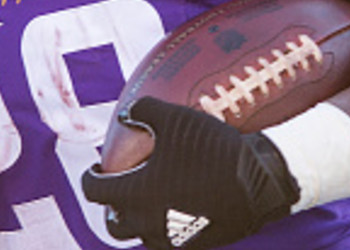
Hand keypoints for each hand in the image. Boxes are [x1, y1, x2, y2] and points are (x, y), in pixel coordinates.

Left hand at [81, 98, 298, 249]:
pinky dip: (164, 225)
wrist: (259, 184)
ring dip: (138, 219)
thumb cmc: (212, 150)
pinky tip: (176, 204)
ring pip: (143, 235)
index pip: (95, 191)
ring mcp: (173, 239)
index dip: (91, 178)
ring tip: (147, 198)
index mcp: (135, 195)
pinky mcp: (195, 244)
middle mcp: (148, 223)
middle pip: (115, 225)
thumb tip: (125, 114)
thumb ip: (143, 111)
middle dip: (112, 207)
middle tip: (120, 188)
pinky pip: (169, 239)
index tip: (96, 168)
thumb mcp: (175, 119)